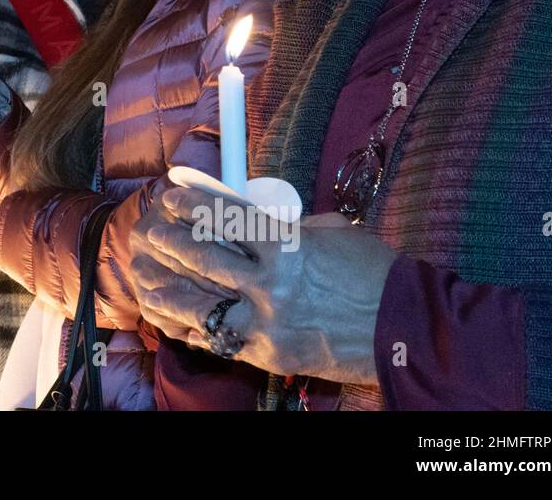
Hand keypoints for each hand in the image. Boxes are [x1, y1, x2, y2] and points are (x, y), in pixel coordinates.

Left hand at [130, 185, 398, 384]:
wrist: (404, 329)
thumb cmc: (372, 274)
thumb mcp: (329, 233)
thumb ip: (287, 227)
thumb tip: (251, 219)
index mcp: (285, 245)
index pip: (224, 218)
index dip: (192, 205)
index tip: (172, 197)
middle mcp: (269, 284)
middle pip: (201, 257)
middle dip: (169, 241)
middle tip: (151, 230)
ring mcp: (265, 322)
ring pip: (196, 302)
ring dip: (166, 286)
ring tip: (146, 274)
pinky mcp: (267, 354)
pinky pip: (214, 340)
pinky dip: (189, 327)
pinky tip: (171, 315)